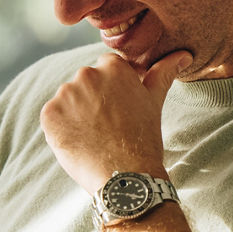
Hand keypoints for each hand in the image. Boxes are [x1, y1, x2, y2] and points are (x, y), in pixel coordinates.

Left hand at [40, 50, 190, 191]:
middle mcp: (86, 74)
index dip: (112, 91)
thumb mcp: (154, 101)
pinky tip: (79, 142)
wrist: (125, 177)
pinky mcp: (49, 114)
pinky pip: (53, 117)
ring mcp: (65, 94)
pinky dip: (61, 128)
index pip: (106, 69)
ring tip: (94, 136)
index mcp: (113, 66)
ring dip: (75, 114)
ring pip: (68, 100)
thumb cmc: (143, 139)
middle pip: (85, 83)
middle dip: (93, 101)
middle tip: (108, 126)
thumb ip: (164, 72)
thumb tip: (183, 54)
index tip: (119, 110)